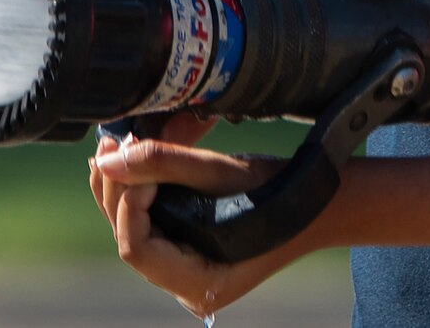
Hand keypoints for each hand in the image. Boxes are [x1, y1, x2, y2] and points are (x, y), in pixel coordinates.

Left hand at [89, 133, 300, 315]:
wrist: (321, 201)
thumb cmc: (279, 191)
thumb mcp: (222, 174)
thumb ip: (164, 164)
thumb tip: (108, 160)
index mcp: (198, 283)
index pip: (138, 249)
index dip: (129, 204)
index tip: (136, 163)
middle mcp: (186, 285)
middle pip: (132, 238)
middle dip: (119, 188)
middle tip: (111, 143)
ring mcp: (186, 270)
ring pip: (138, 229)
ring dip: (124, 186)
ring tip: (112, 146)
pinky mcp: (189, 251)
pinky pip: (152, 224)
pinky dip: (140, 192)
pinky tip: (128, 161)